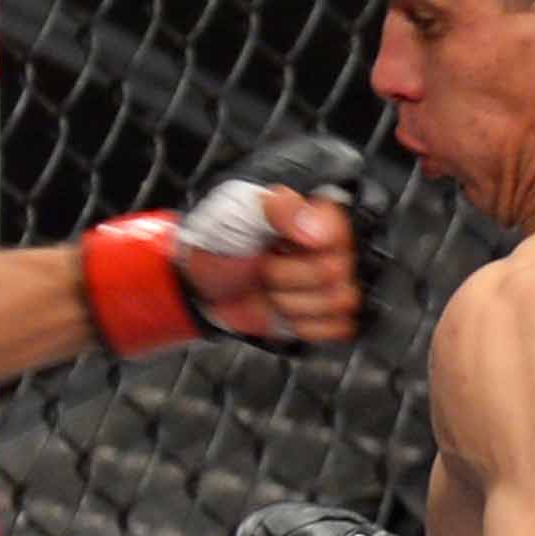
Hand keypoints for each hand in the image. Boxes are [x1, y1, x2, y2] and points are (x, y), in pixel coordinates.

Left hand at [80, 134, 386, 357]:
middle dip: (291, 272)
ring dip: (291, 301)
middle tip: (260, 265)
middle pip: (343, 268)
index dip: (308, 236)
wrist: (187, 280)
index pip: (347, 226)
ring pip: (341, 301)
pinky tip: (272, 310)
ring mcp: (334, 280)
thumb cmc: (211, 233)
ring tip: (262, 287)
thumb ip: (283, 209)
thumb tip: (316, 228)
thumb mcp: (241, 206)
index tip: (272, 233)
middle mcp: (337, 242)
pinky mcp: (324, 318)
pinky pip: (339, 329)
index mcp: (324, 205)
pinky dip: (300, 325)